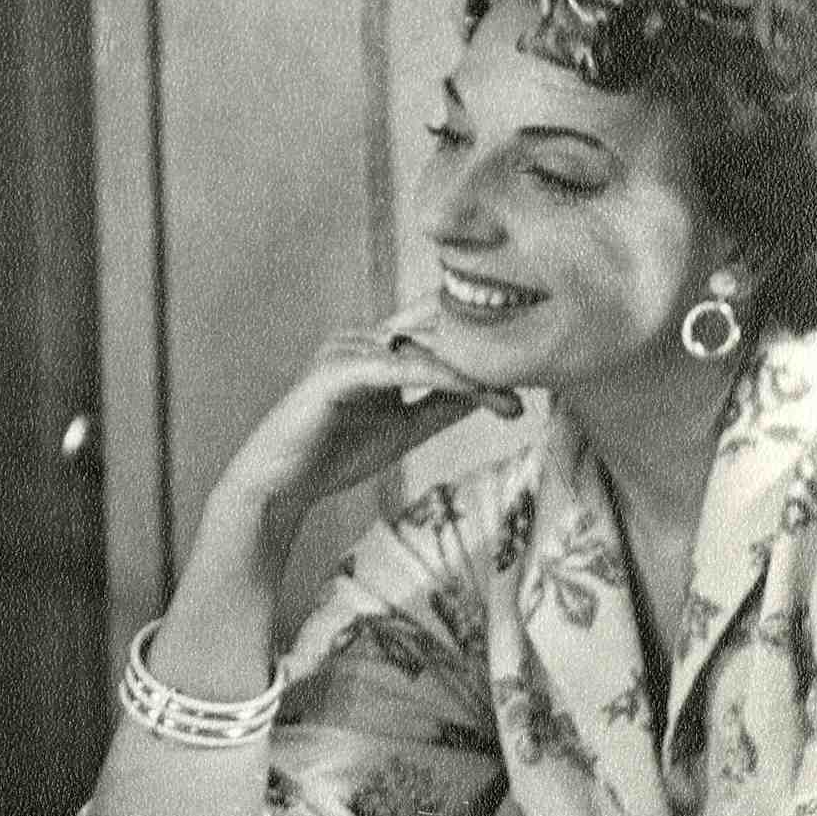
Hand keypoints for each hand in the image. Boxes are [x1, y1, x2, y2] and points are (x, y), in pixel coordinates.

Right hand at [213, 313, 524, 538]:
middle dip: (487, 347)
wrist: (278, 487)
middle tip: (537, 370)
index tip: (531, 371)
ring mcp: (347, 350)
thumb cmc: (332, 458)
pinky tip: (477, 391)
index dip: (483, 342)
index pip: (438, 330)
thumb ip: (441, 405)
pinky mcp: (338, 371)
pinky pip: (402, 367)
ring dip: (473, 368)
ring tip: (513, 391)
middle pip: (437, 328)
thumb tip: (490, 388)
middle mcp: (360, 338)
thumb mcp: (404, 429)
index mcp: (373, 346)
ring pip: (425, 348)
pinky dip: (442, 377)